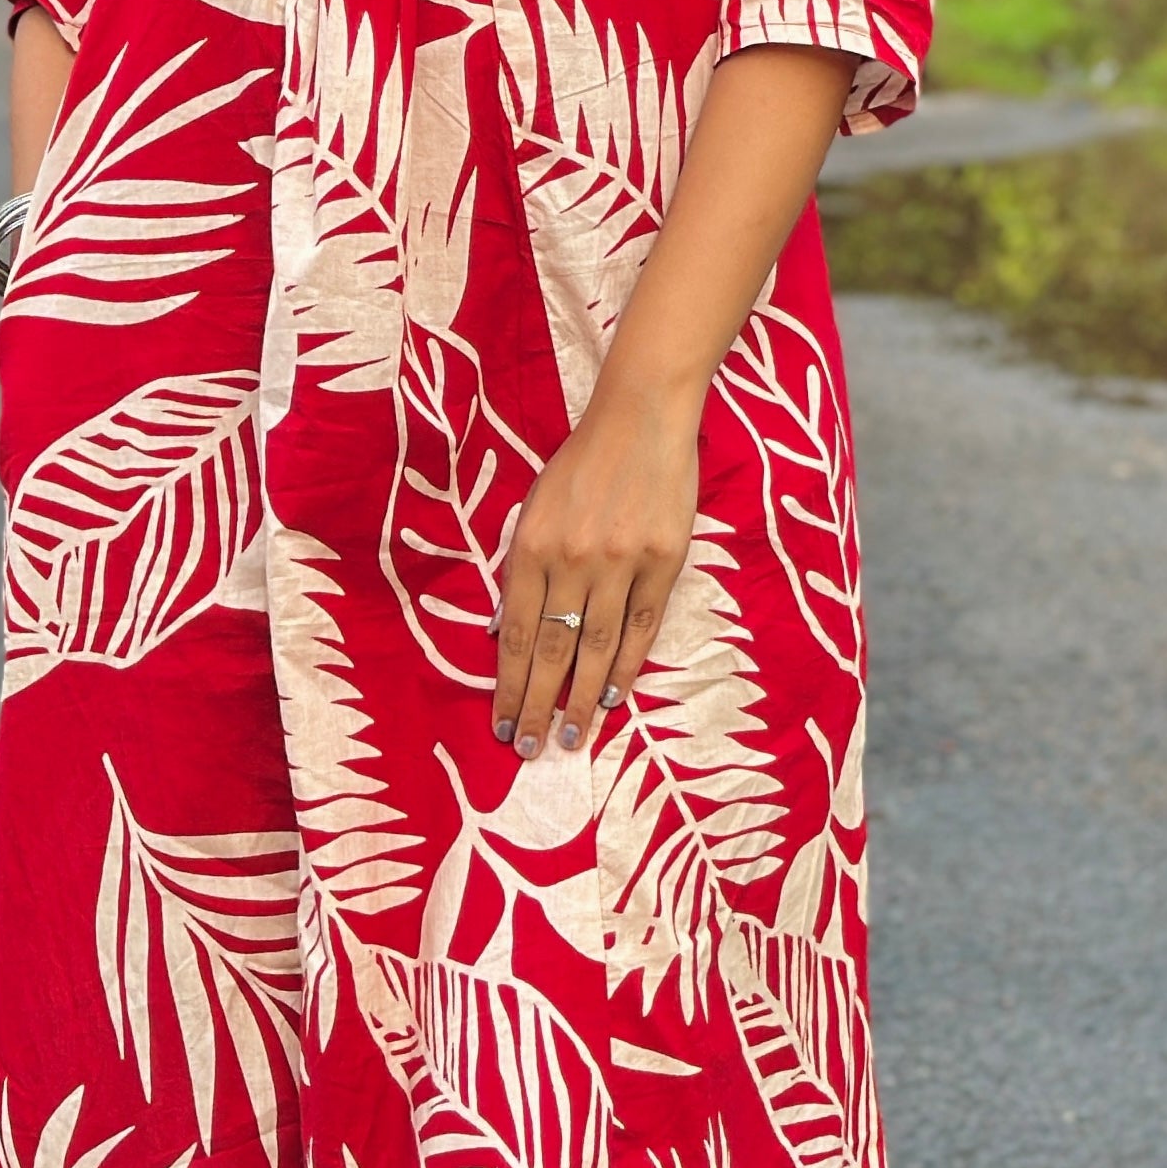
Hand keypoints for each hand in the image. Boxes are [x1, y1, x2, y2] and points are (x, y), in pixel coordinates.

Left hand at [492, 377, 697, 758]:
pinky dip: (626, 665)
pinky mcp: (663, 562)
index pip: (519, 634)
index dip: (510, 684)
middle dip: (537, 704)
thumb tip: (509, 632)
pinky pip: (642, 627)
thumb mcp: (534, 507)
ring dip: (581, 698)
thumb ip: (522, 568)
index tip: (503, 722)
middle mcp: (574, 559)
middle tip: (529, 749)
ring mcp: (622, 562)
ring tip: (571, 737)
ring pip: (597, 647)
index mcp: (533, 546)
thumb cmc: (581, 464)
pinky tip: (613, 697)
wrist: (642, 418)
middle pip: (554, 650)